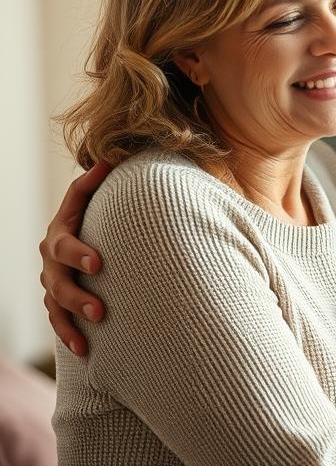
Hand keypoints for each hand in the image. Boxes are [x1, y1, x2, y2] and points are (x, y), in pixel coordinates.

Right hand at [40, 162, 111, 355]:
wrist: (87, 233)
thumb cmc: (99, 209)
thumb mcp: (95, 195)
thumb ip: (98, 181)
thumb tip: (112, 157)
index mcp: (61, 231)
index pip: (65, 242)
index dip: (78, 252)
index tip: (99, 262)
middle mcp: (51, 258)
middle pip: (56, 280)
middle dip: (78, 295)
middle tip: (101, 309)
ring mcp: (52, 281)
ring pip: (54, 304)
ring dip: (72, 319)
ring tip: (94, 332)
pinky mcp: (58, 300)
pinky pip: (58, 320)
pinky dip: (69, 335)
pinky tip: (84, 350)